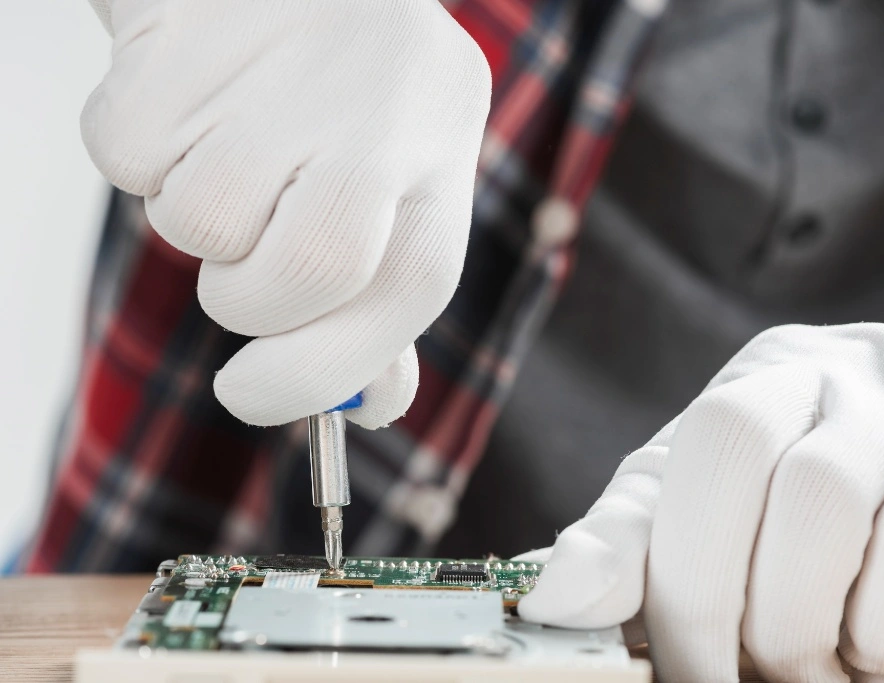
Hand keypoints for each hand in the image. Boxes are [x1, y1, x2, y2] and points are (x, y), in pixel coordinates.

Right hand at [82, 0, 490, 425]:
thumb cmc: (327, 92)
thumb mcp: (386, 177)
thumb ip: (380, 292)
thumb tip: (375, 405)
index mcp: (442, 139)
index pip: (415, 287)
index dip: (331, 368)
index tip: (252, 396)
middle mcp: (387, 97)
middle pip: (314, 270)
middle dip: (250, 304)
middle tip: (236, 266)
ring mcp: (292, 58)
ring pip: (204, 223)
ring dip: (192, 218)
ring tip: (222, 143)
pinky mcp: (189, 32)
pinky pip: (129, 158)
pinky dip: (139, 154)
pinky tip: (183, 96)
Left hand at [517, 323, 883, 681]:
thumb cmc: (854, 509)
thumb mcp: (741, 513)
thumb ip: (652, 540)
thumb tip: (556, 592)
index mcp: (759, 382)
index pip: (675, 446)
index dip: (621, 532)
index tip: (563, 607)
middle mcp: (831, 371)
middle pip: (730, 450)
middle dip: (702, 592)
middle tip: (708, 680)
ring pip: (817, 501)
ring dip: (794, 624)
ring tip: (804, 675)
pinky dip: (882, 635)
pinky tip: (879, 655)